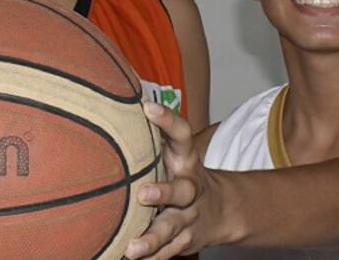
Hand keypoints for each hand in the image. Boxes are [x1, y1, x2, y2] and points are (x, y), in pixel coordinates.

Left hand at [124, 103, 224, 258]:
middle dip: (164, 193)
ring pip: (174, 228)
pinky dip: (154, 257)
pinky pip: (171, 252)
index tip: (147, 106)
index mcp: (186, 159)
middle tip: (143, 194)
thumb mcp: (174, 150)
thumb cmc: (182, 173)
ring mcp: (190, 217)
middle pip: (183, 190)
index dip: (168, 119)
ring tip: (133, 247)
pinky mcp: (187, 240)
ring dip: (154, 238)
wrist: (222, 209)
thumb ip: (152, 130)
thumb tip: (116, 94)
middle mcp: (191, 188)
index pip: (181, 133)